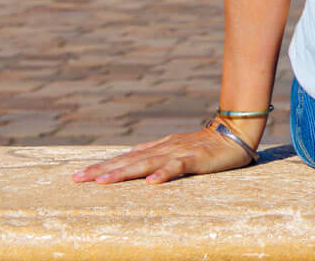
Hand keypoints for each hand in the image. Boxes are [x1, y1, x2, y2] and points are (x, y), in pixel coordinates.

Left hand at [73, 123, 256, 185]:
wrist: (236, 132)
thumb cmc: (206, 145)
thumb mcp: (176, 149)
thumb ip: (155, 155)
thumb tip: (130, 160)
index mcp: (158, 148)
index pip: (125, 158)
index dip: (101, 166)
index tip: (78, 176)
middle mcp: (164, 149)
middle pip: (128, 160)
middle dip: (102, 170)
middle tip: (77, 179)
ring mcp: (179, 153)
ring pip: (146, 164)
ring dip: (124, 172)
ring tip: (103, 181)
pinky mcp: (196, 159)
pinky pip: (178, 167)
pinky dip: (164, 174)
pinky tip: (151, 183)